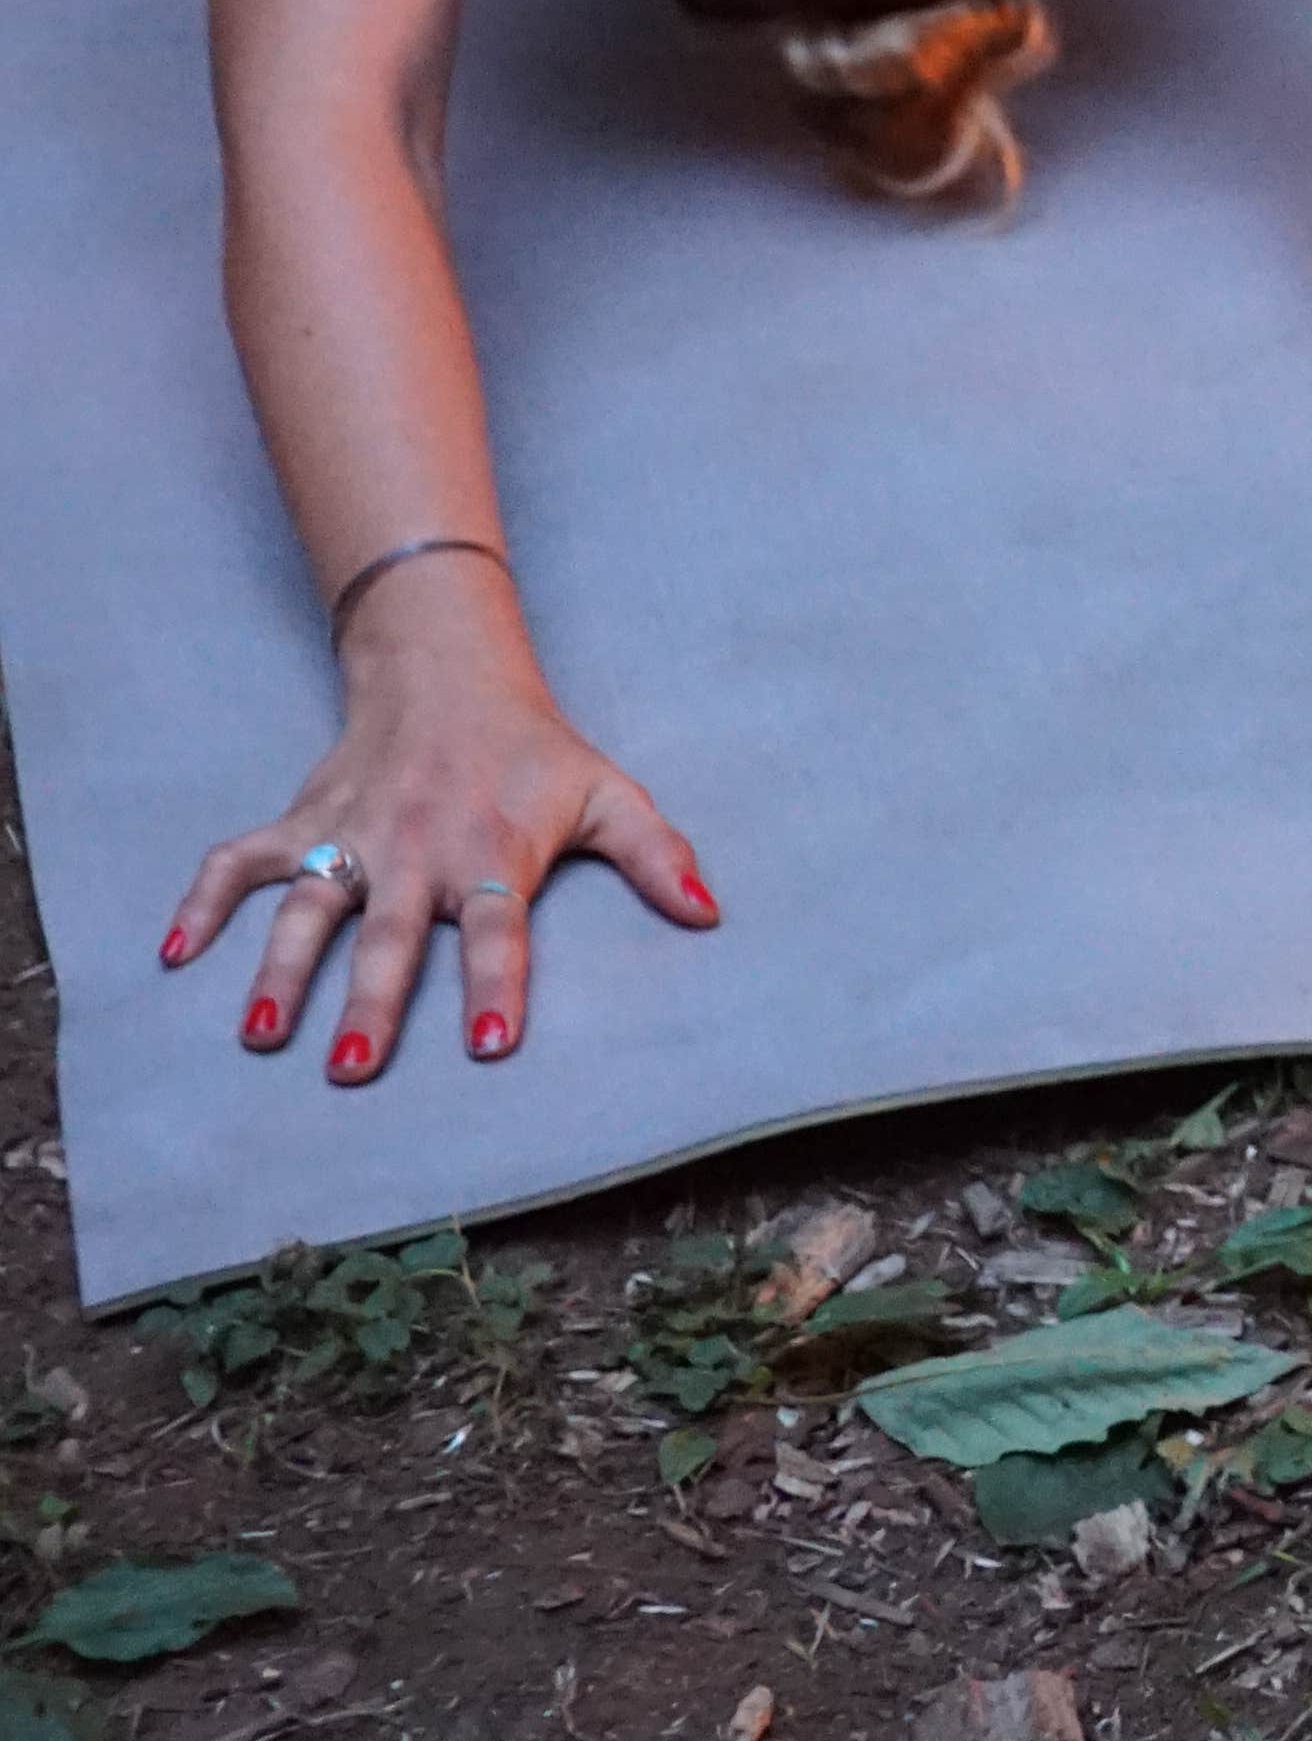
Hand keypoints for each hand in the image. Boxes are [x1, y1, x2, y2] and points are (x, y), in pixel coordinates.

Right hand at [168, 627, 715, 1077]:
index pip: (498, 931)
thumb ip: (655, 855)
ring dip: (279, 969)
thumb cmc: (534, 751)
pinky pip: (240, 861)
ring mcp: (351, 836)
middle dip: (372, 1002)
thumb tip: (709, 913)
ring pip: (307, 909)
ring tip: (261, 1036)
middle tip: (354, 1068)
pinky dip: (203, 900)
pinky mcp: (303, 821)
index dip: (495, 987)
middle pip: (391, 936)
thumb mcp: (606, 793)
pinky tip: (175, 953)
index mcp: (492, 854)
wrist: (448, 672)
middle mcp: (415, 850)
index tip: (487, 1048)